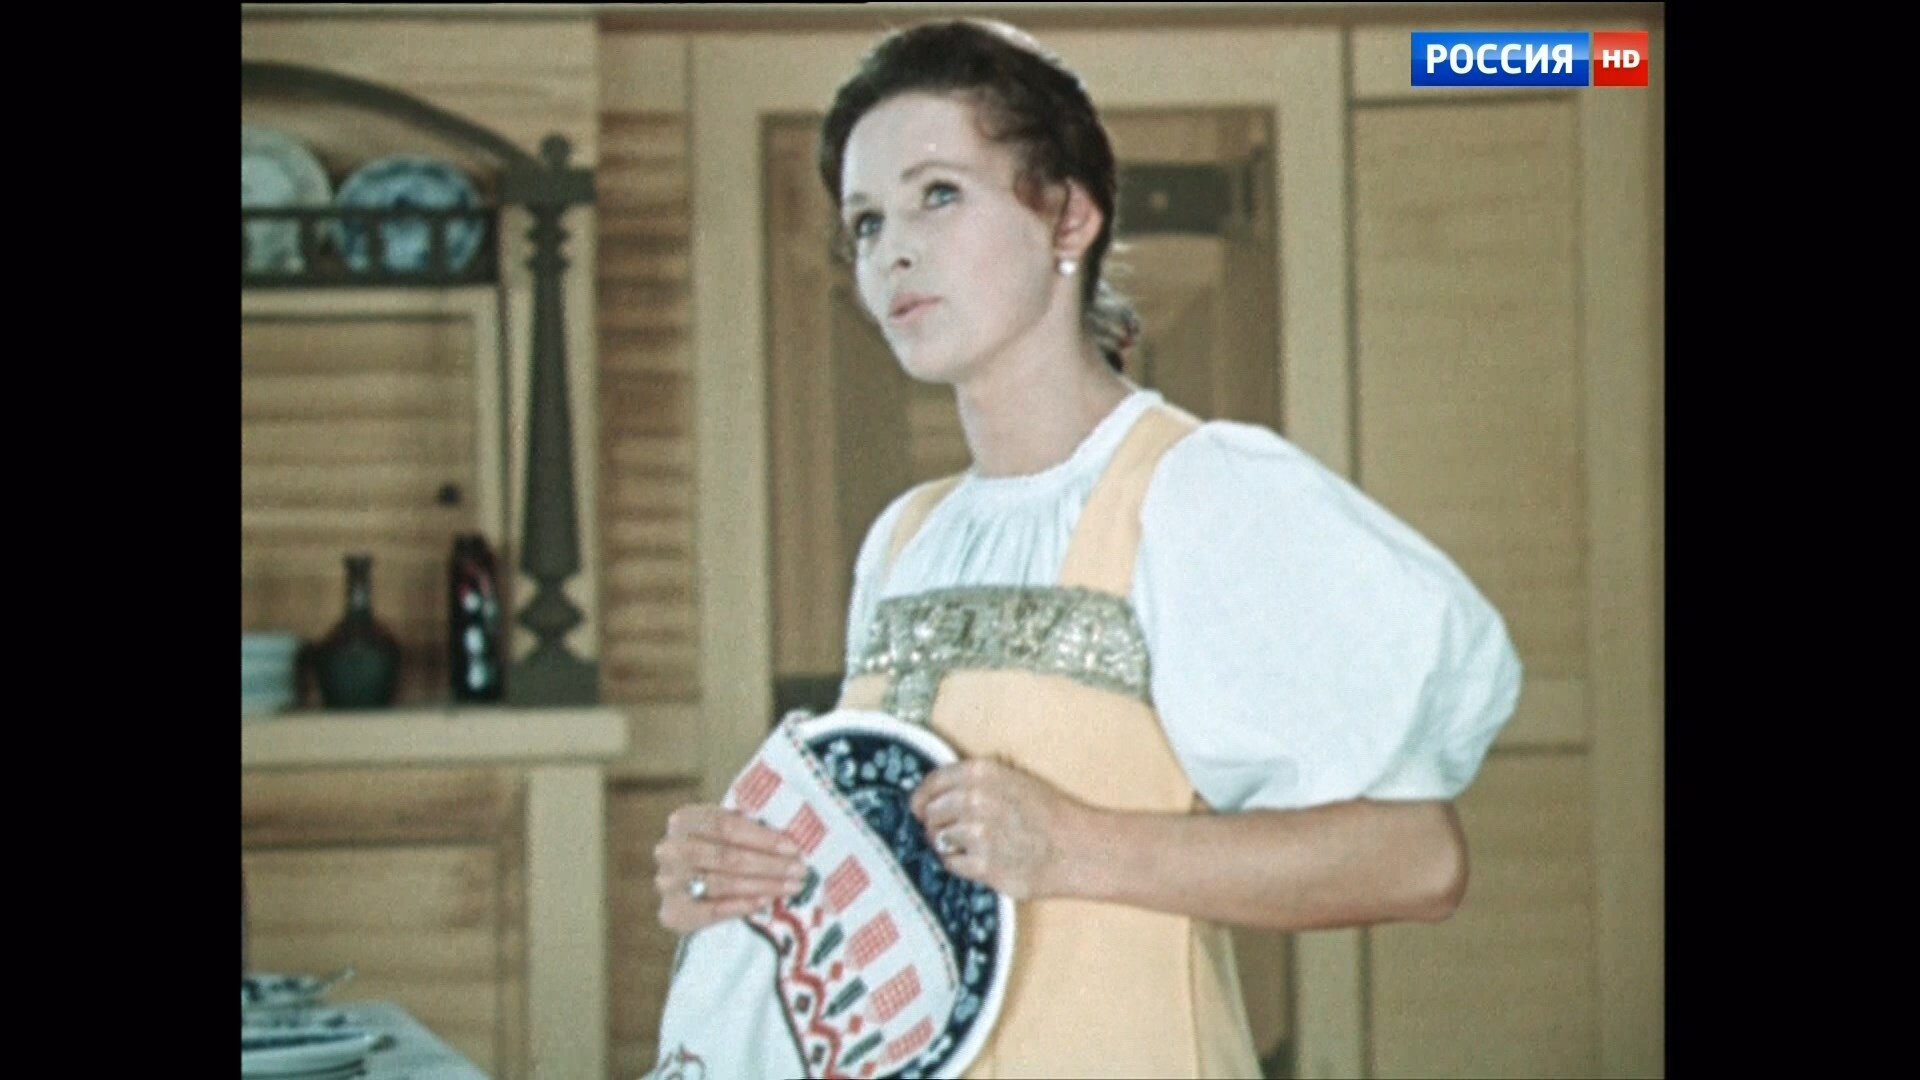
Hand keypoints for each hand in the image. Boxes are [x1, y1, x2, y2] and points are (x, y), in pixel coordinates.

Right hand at [653, 803, 807, 933]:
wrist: (691, 886)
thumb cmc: (721, 849)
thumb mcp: (730, 831)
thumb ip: (751, 829)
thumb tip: (795, 837)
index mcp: (684, 820)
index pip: (725, 825)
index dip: (761, 837)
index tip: (793, 847)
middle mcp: (670, 849)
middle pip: (724, 856)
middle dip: (768, 864)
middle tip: (799, 870)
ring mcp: (668, 882)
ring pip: (720, 883)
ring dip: (762, 885)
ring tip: (791, 887)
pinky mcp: (672, 912)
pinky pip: (709, 911)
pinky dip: (739, 906)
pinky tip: (764, 902)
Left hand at [909, 759, 1080, 899]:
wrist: (1074, 847)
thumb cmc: (1046, 814)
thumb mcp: (1011, 779)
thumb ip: (973, 781)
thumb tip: (934, 793)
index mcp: (982, 773)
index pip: (932, 783)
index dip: (921, 797)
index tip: (919, 808)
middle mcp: (976, 799)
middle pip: (929, 813)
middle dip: (934, 823)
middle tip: (948, 832)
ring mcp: (978, 833)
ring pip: (937, 839)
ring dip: (946, 845)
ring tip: (969, 847)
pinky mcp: (983, 864)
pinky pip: (950, 864)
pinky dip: (958, 864)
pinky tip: (977, 860)